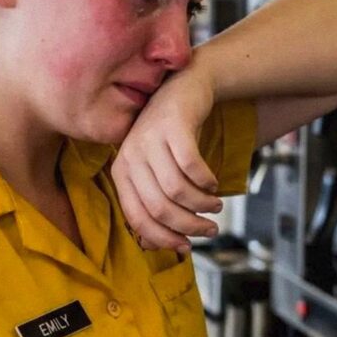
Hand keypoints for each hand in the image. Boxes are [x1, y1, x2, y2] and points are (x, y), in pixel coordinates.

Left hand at [111, 68, 221, 252]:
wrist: (183, 89)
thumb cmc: (170, 138)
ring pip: (177, 190)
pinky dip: (206, 180)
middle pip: (160, 208)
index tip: (186, 246)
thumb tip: (152, 247)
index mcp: (121, 173)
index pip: (137, 218)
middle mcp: (130, 156)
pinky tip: (214, 182)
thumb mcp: (155, 171)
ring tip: (215, 205)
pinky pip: (191, 165)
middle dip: (189, 225)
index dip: (163, 238)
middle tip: (210, 229)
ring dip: (202, 204)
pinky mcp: (172, 125)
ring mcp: (149, 139)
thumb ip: (152, 204)